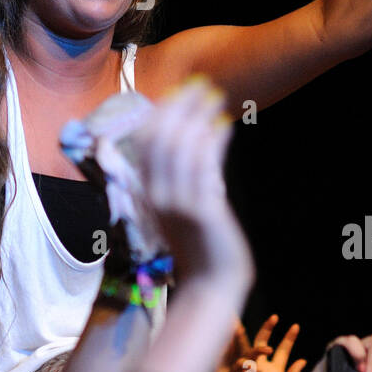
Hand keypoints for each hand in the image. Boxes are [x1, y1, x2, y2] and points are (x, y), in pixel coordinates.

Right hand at [129, 78, 252, 287]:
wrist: (211, 286)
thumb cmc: (202, 245)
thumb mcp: (183, 206)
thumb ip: (184, 176)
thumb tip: (198, 138)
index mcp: (148, 193)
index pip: (145, 142)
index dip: (161, 112)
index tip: (181, 92)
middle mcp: (156, 195)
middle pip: (160, 137)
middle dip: (180, 106)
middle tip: (200, 84)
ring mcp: (176, 204)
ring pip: (180, 146)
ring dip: (198, 116)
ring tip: (216, 98)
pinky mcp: (200, 213)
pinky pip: (203, 167)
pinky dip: (213, 141)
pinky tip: (225, 126)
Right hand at [221, 315, 306, 371]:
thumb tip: (303, 360)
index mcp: (274, 370)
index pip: (283, 350)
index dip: (289, 338)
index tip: (296, 326)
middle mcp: (261, 366)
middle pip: (263, 342)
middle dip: (268, 329)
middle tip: (274, 317)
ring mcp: (248, 367)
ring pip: (252, 350)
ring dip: (260, 348)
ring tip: (269, 350)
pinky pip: (240, 362)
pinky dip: (246, 364)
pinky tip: (249, 371)